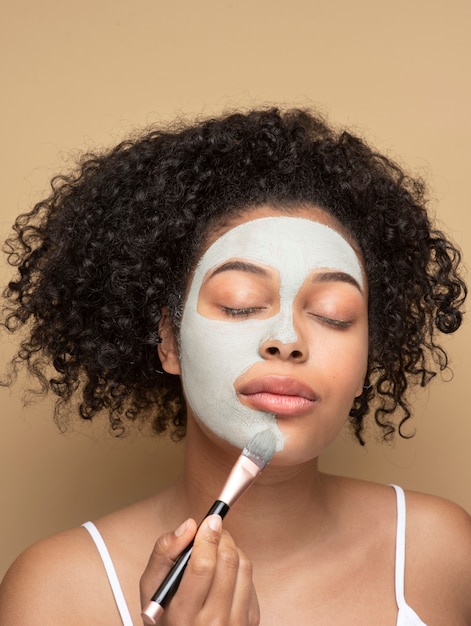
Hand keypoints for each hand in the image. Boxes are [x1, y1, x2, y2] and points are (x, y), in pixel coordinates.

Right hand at [140, 515, 259, 624]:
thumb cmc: (165, 615)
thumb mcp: (152, 589)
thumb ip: (164, 553)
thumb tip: (189, 526)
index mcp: (183, 616)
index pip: (203, 566)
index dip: (208, 536)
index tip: (209, 520)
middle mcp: (213, 623)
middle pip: (227, 562)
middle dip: (220, 537)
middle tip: (212, 530)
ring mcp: (235, 623)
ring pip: (243, 566)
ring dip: (231, 548)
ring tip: (216, 550)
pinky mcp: (251, 620)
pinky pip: (251, 580)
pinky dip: (239, 567)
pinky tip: (224, 572)